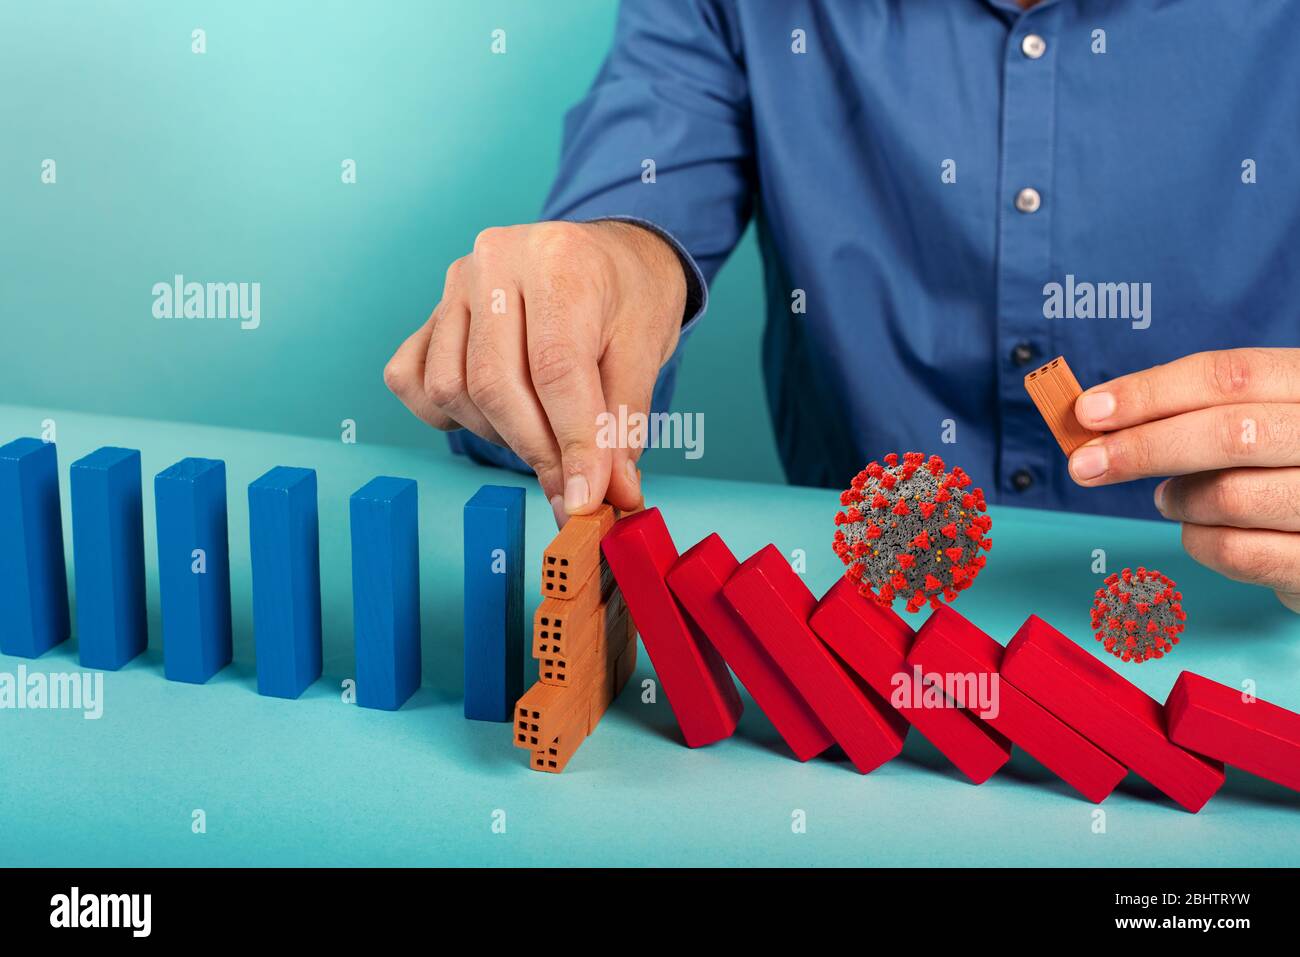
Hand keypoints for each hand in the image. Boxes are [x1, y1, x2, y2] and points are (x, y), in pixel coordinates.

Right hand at [383, 220, 685, 524]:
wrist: (610, 258)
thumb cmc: (629, 298)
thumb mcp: (646, 350)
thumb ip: (622, 423)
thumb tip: (612, 492)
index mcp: (557, 261)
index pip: (555, 368)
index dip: (571, 444)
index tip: (584, 498)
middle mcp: (495, 262)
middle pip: (494, 385)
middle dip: (536, 451)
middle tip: (572, 488)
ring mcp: (453, 285)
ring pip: (451, 389)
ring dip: (499, 433)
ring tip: (544, 431)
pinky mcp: (430, 312)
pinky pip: (414, 381)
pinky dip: (452, 414)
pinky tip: (497, 412)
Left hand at [1068, 348, 1299, 611]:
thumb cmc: (1288, 466)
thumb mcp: (1261, 418)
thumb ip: (1196, 411)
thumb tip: (1099, 418)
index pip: (1230, 375)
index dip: (1151, 391)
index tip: (1088, 411)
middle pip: (1230, 432)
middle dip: (1143, 447)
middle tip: (1086, 464)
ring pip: (1230, 496)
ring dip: (1178, 499)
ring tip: (1169, 497)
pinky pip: (1237, 552)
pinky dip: (1198, 541)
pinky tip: (1198, 530)